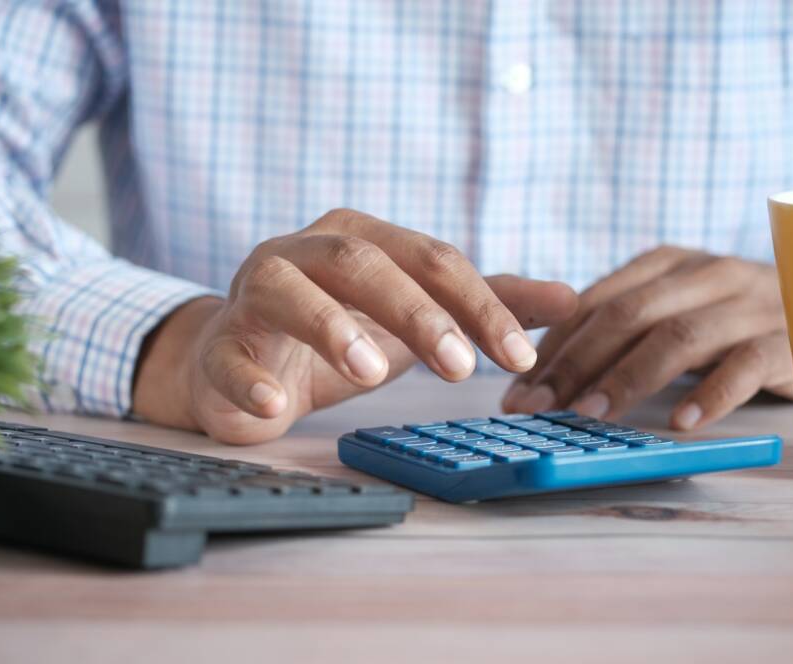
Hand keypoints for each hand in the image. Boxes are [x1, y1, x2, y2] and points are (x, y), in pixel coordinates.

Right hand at [133, 209, 576, 443]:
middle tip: (460, 368)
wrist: (246, 360)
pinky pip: (229, 356)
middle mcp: (306, 251)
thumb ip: (485, 304)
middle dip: (415, 311)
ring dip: (330, 327)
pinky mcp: (220, 344)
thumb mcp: (417, 316)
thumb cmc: (339, 331)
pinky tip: (275, 408)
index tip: (519, 356)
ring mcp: (255, 293)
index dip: (478, 304)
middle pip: (363, 262)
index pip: (431, 258)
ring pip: (289, 291)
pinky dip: (250, 381)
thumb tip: (572, 298)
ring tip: (371, 372)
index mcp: (362, 238)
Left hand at [502, 246, 792, 429]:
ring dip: (627, 378)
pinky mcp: (785, 338)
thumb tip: (542, 374)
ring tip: (590, 416)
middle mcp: (703, 274)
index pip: (594, 303)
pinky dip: (711, 394)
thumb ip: (618, 329)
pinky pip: (745, 365)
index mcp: (665, 264)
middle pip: (627, 316)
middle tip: (538, 407)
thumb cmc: (727, 321)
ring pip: (677, 337)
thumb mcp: (670, 311)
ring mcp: (747, 303)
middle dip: (573, 364)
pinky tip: (681, 422)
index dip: (552, 347)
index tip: (517, 389)